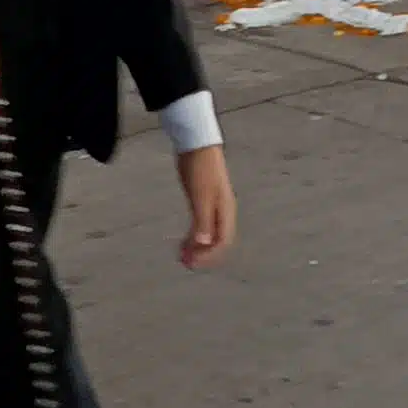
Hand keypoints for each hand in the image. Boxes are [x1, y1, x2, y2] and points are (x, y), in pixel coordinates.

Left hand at [175, 145, 236, 269]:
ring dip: (198, 247)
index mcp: (225, 211)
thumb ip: (202, 220)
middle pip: (217, 241)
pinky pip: (202, 224)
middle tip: (185, 263)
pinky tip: (184, 241)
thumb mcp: (200, 195)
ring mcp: (213, 205)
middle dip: (203, 255)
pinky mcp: (203, 200)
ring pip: (209, 234)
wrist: (196, 143)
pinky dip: (194, 236)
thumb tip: (203, 243)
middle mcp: (222, 211)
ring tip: (182, 256)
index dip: (209, 256)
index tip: (192, 263)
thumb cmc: (200, 168)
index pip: (223, 242)